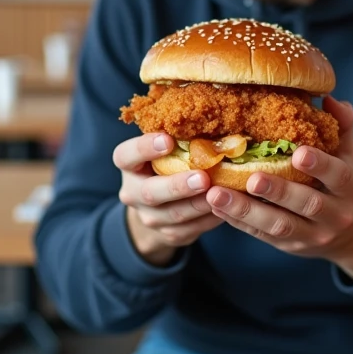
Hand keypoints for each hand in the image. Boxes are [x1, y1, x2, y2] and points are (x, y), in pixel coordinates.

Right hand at [114, 132, 222, 266]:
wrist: (158, 206)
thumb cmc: (166, 163)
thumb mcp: (163, 148)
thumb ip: (177, 138)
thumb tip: (211, 120)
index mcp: (128, 165)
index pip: (126, 156)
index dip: (145, 148)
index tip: (168, 140)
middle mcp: (132, 192)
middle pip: (150, 192)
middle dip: (177, 186)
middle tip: (202, 178)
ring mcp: (149, 216)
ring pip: (174, 214)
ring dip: (199, 204)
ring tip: (221, 194)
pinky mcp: (168, 234)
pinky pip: (190, 229)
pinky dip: (209, 218)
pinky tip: (226, 208)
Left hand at [206, 98, 352, 282]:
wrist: (351, 235)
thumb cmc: (341, 183)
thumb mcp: (347, 155)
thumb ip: (341, 126)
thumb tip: (328, 99)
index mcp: (352, 188)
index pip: (340, 176)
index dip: (321, 165)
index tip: (298, 152)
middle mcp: (337, 215)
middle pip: (307, 204)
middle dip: (278, 191)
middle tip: (251, 177)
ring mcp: (312, 235)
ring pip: (280, 226)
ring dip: (247, 211)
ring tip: (217, 195)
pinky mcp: (289, 246)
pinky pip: (262, 235)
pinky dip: (239, 222)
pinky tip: (216, 208)